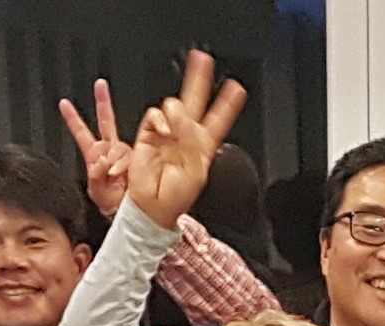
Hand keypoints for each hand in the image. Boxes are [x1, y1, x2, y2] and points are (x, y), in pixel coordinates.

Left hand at [60, 79, 130, 216]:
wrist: (132, 211)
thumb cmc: (113, 204)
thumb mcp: (96, 193)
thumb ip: (94, 177)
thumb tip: (100, 163)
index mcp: (95, 155)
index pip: (81, 133)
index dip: (73, 119)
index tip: (64, 104)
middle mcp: (110, 150)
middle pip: (106, 121)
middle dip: (103, 102)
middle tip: (100, 85)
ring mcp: (124, 153)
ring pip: (119, 145)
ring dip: (115, 159)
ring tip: (113, 174)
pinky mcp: (138, 159)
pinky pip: (131, 155)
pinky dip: (125, 162)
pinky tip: (122, 172)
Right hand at [125, 51, 247, 228]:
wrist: (153, 206)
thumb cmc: (177, 197)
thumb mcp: (197, 171)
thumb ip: (194, 142)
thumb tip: (186, 120)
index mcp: (202, 145)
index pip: (218, 119)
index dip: (227, 104)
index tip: (237, 88)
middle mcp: (185, 135)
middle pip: (194, 101)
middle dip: (198, 79)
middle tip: (202, 60)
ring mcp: (166, 133)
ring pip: (173, 105)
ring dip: (176, 112)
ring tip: (176, 129)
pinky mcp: (148, 134)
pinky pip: (154, 115)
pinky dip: (159, 119)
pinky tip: (164, 131)